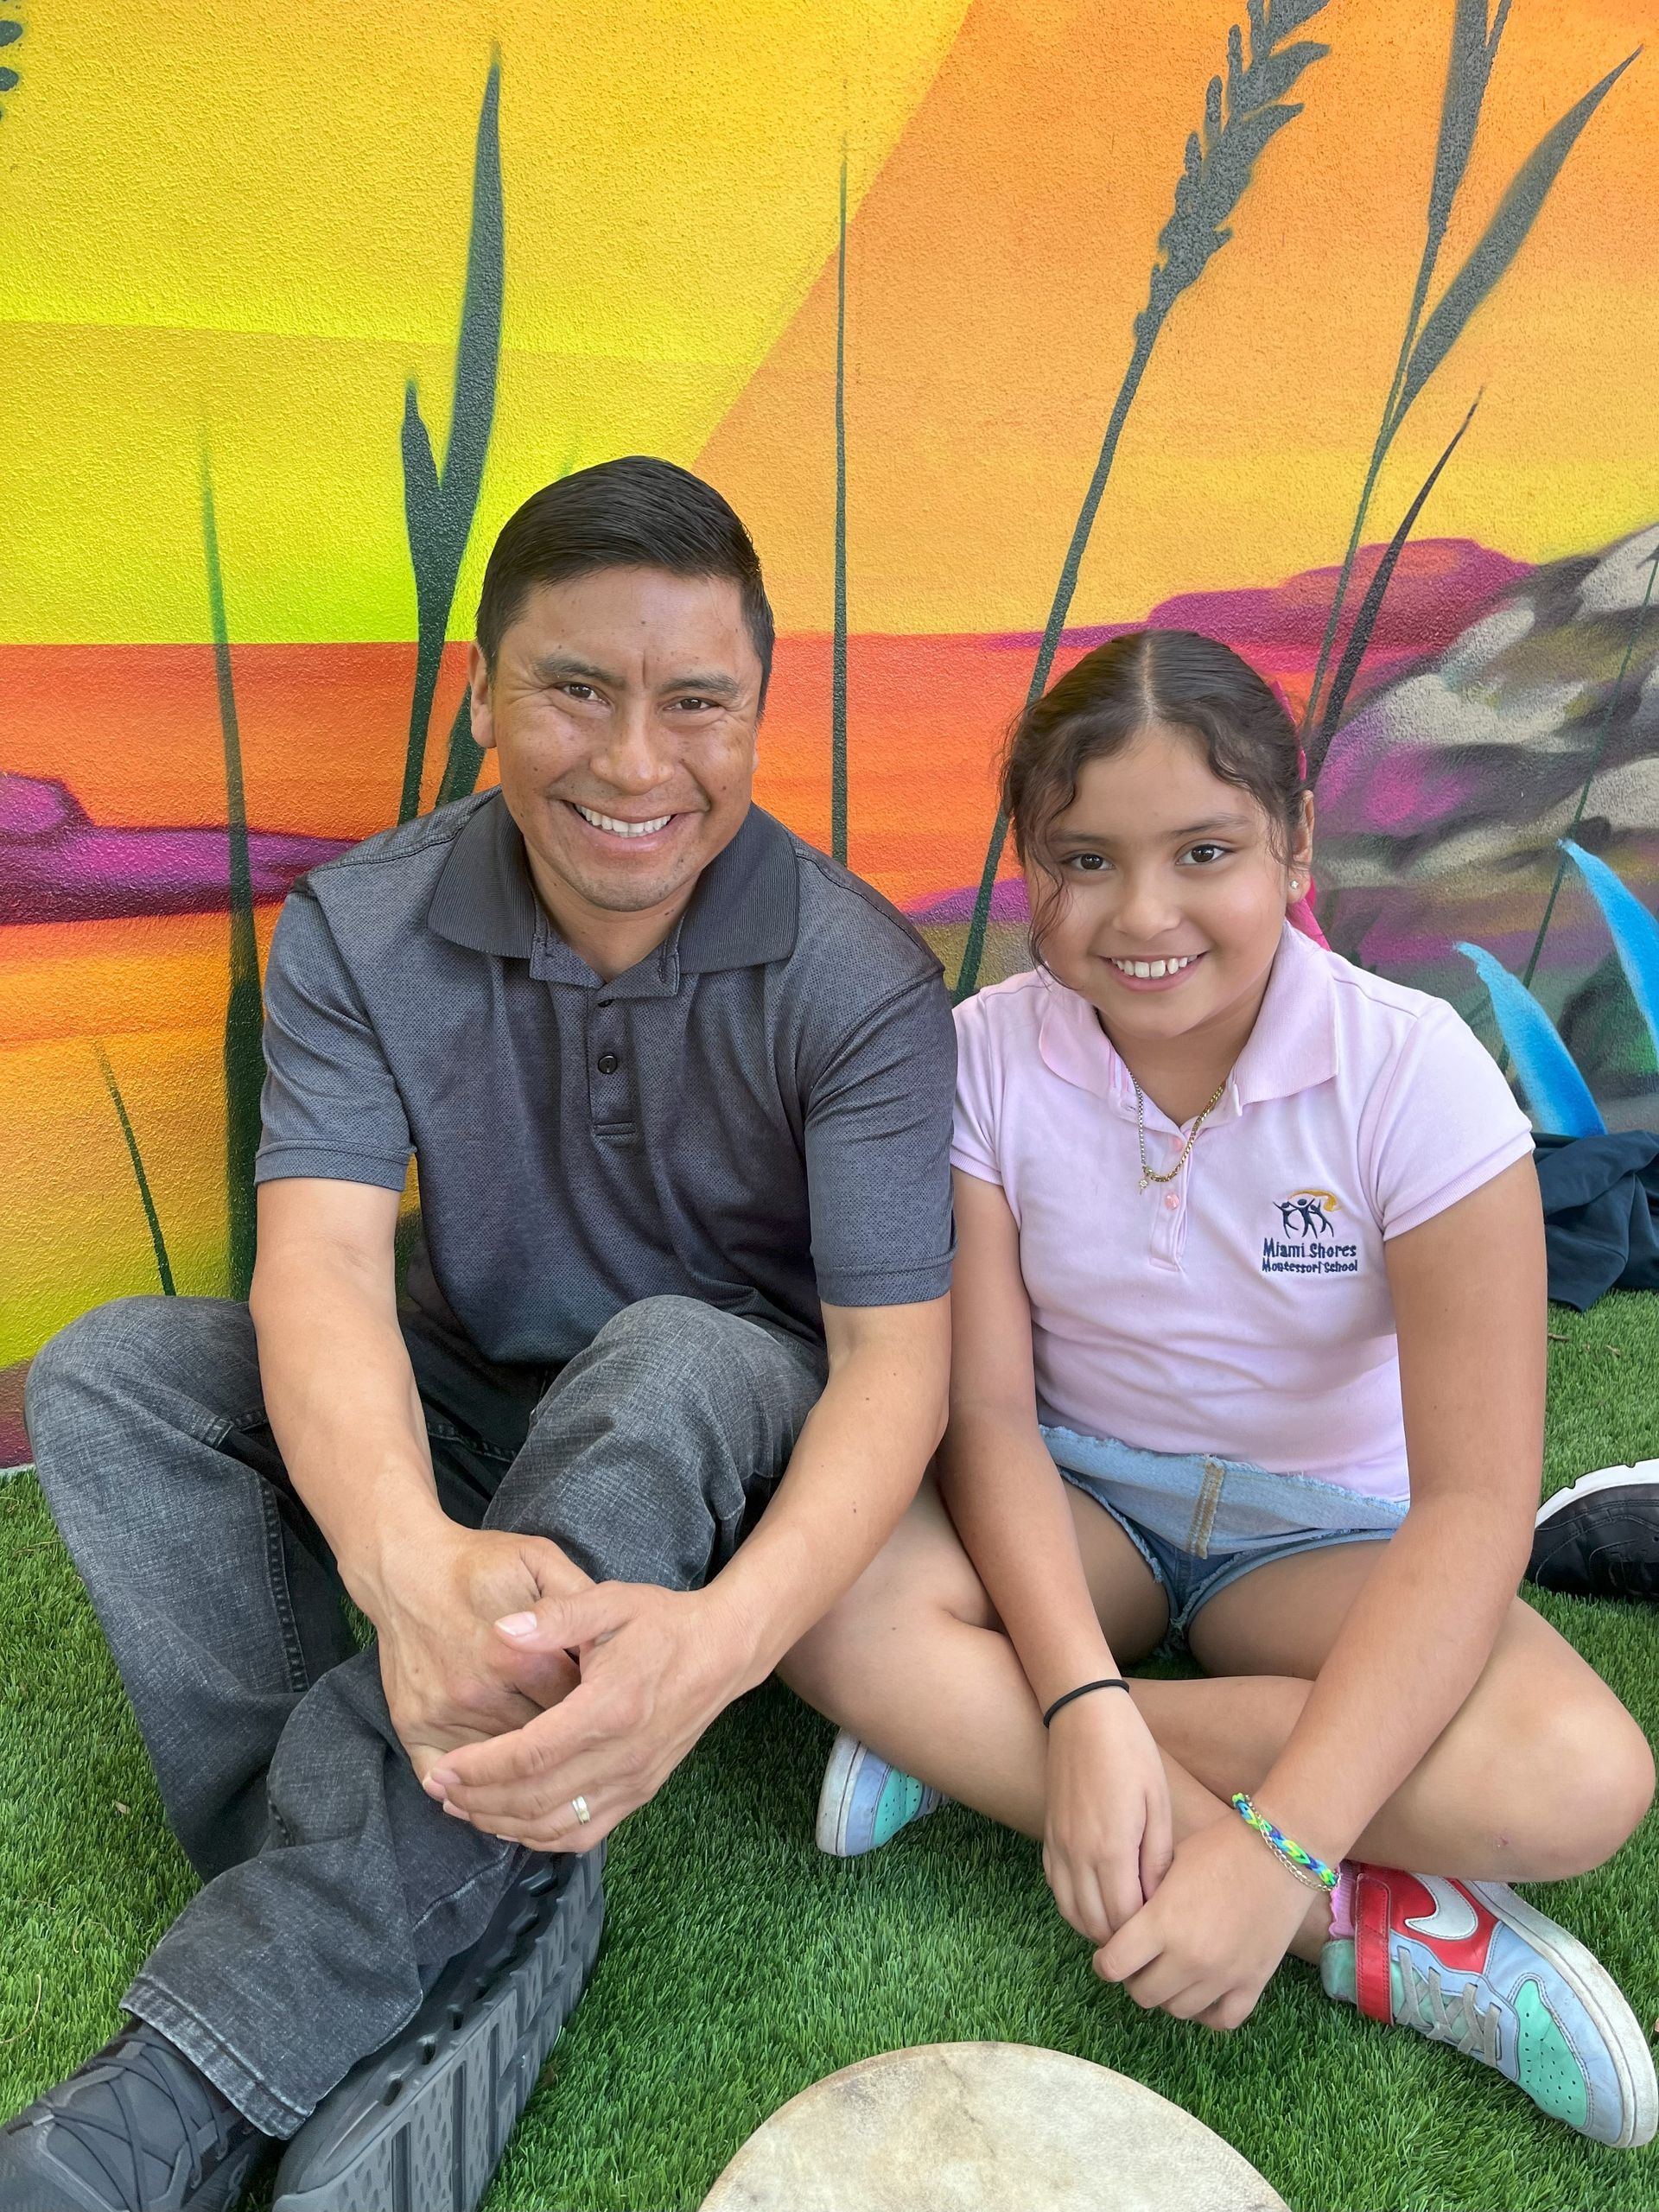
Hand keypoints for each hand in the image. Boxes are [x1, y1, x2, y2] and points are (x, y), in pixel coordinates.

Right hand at [367, 1524, 593, 1784]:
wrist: (405, 1567)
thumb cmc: (479, 1564)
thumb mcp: (538, 1560)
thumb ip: (576, 1600)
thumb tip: (609, 1642)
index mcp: (513, 1655)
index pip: (571, 1704)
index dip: (595, 1707)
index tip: (610, 1710)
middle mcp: (476, 1692)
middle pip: (539, 1741)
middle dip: (567, 1744)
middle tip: (587, 1743)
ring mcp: (441, 1713)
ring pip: (498, 1766)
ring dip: (525, 1771)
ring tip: (555, 1771)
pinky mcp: (411, 1725)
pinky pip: (443, 1776)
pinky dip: (470, 1788)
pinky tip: (495, 1787)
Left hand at [423, 1580, 743, 1852]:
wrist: (723, 1651)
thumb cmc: (663, 1623)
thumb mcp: (610, 1601)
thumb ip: (554, 1616)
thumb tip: (500, 1632)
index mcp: (609, 1708)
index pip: (532, 1755)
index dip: (481, 1769)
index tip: (442, 1769)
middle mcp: (622, 1756)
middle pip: (536, 1799)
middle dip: (479, 1801)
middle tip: (438, 1789)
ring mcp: (634, 1781)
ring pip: (556, 1826)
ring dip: (503, 1824)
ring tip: (463, 1807)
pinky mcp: (641, 1792)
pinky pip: (584, 1834)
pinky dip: (541, 1837)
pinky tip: (511, 1822)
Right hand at [1043, 1689, 1172, 1944]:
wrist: (1082, 1712)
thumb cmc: (1130, 1751)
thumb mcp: (1157, 1802)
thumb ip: (1157, 1857)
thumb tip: (1157, 1900)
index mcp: (1110, 1848)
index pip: (1124, 1920)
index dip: (1145, 1933)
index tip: (1167, 1928)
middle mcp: (1077, 1855)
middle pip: (1096, 1925)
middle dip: (1123, 1939)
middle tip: (1151, 1931)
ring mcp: (1058, 1846)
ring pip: (1072, 1913)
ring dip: (1098, 1926)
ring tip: (1127, 1919)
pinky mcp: (1048, 1835)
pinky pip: (1057, 1889)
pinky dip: (1076, 1906)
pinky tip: (1098, 1898)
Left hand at [1095, 1813, 1319, 2029]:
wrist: (1280, 1852)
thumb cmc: (1219, 1847)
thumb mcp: (1168, 1864)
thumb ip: (1144, 1901)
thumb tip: (1123, 1926)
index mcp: (1162, 1923)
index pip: (1113, 1966)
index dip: (1104, 1961)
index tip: (1109, 1953)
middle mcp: (1188, 1958)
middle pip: (1142, 1994)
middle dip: (1134, 1978)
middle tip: (1141, 1961)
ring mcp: (1222, 1977)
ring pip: (1177, 2011)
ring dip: (1168, 1994)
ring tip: (1171, 1972)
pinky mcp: (1252, 1985)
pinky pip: (1220, 2020)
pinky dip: (1207, 2011)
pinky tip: (1203, 1989)